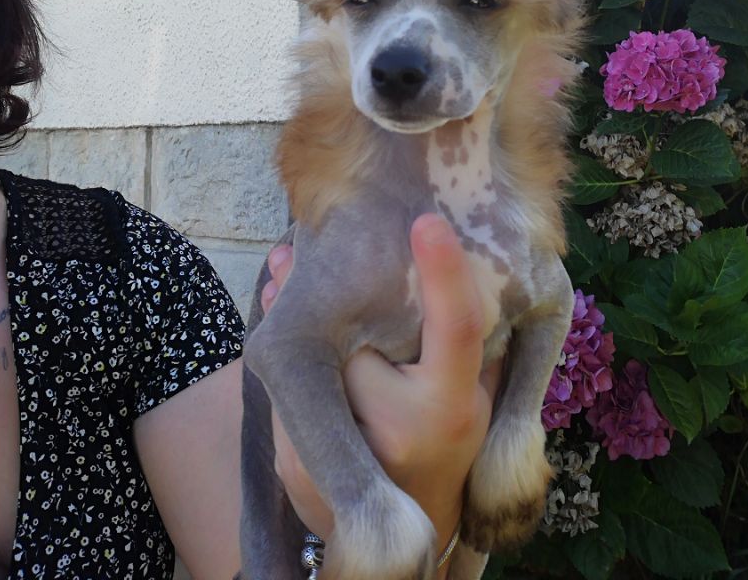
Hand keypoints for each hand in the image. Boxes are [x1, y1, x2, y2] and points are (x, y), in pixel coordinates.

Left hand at [261, 214, 502, 573]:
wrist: (408, 525)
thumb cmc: (444, 434)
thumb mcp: (469, 387)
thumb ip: (452, 328)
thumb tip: (423, 234)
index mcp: (454, 403)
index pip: (459, 330)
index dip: (445, 274)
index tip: (428, 222)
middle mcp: (405, 430)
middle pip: (353, 333)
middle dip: (322, 298)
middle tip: (286, 252)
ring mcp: (350, 458)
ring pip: (307, 360)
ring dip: (287, 326)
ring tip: (278, 288)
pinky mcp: (301, 471)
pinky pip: (281, 392)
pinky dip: (279, 366)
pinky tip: (283, 359)